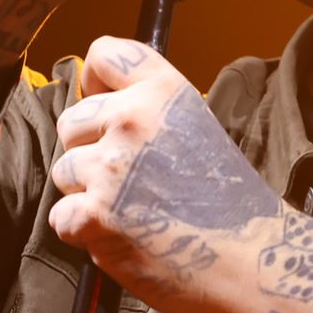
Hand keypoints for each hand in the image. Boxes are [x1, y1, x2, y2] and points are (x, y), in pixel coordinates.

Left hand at [47, 37, 281, 312]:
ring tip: (130, 211)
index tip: (100, 101)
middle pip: (72, 122)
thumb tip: (102, 113)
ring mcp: (111, 167)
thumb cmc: (229, 203)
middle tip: (129, 180)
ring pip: (64, 170)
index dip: (94, 80)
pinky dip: (84, 233)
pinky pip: (61, 216)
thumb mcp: (199, 129)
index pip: (104, 54)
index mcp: (164, 92)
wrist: (250, 259)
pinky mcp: (95, 214)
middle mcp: (133, 120)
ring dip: (86, 193)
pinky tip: (121, 237)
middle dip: (90, 150)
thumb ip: (152, 114)